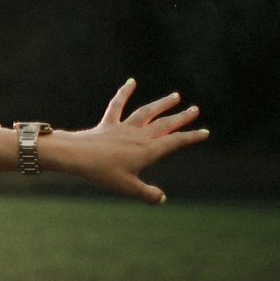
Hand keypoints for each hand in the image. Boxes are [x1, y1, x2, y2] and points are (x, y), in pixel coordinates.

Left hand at [56, 79, 208, 203]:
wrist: (76, 156)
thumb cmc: (101, 172)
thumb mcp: (127, 187)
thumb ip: (147, 194)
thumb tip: (161, 198)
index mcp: (148, 150)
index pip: (175, 142)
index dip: (191, 137)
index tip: (204, 132)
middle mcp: (139, 136)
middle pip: (165, 124)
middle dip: (181, 118)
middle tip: (195, 110)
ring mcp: (123, 128)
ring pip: (146, 112)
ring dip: (162, 104)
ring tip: (175, 96)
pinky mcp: (108, 124)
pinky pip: (117, 105)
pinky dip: (124, 93)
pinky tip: (131, 82)